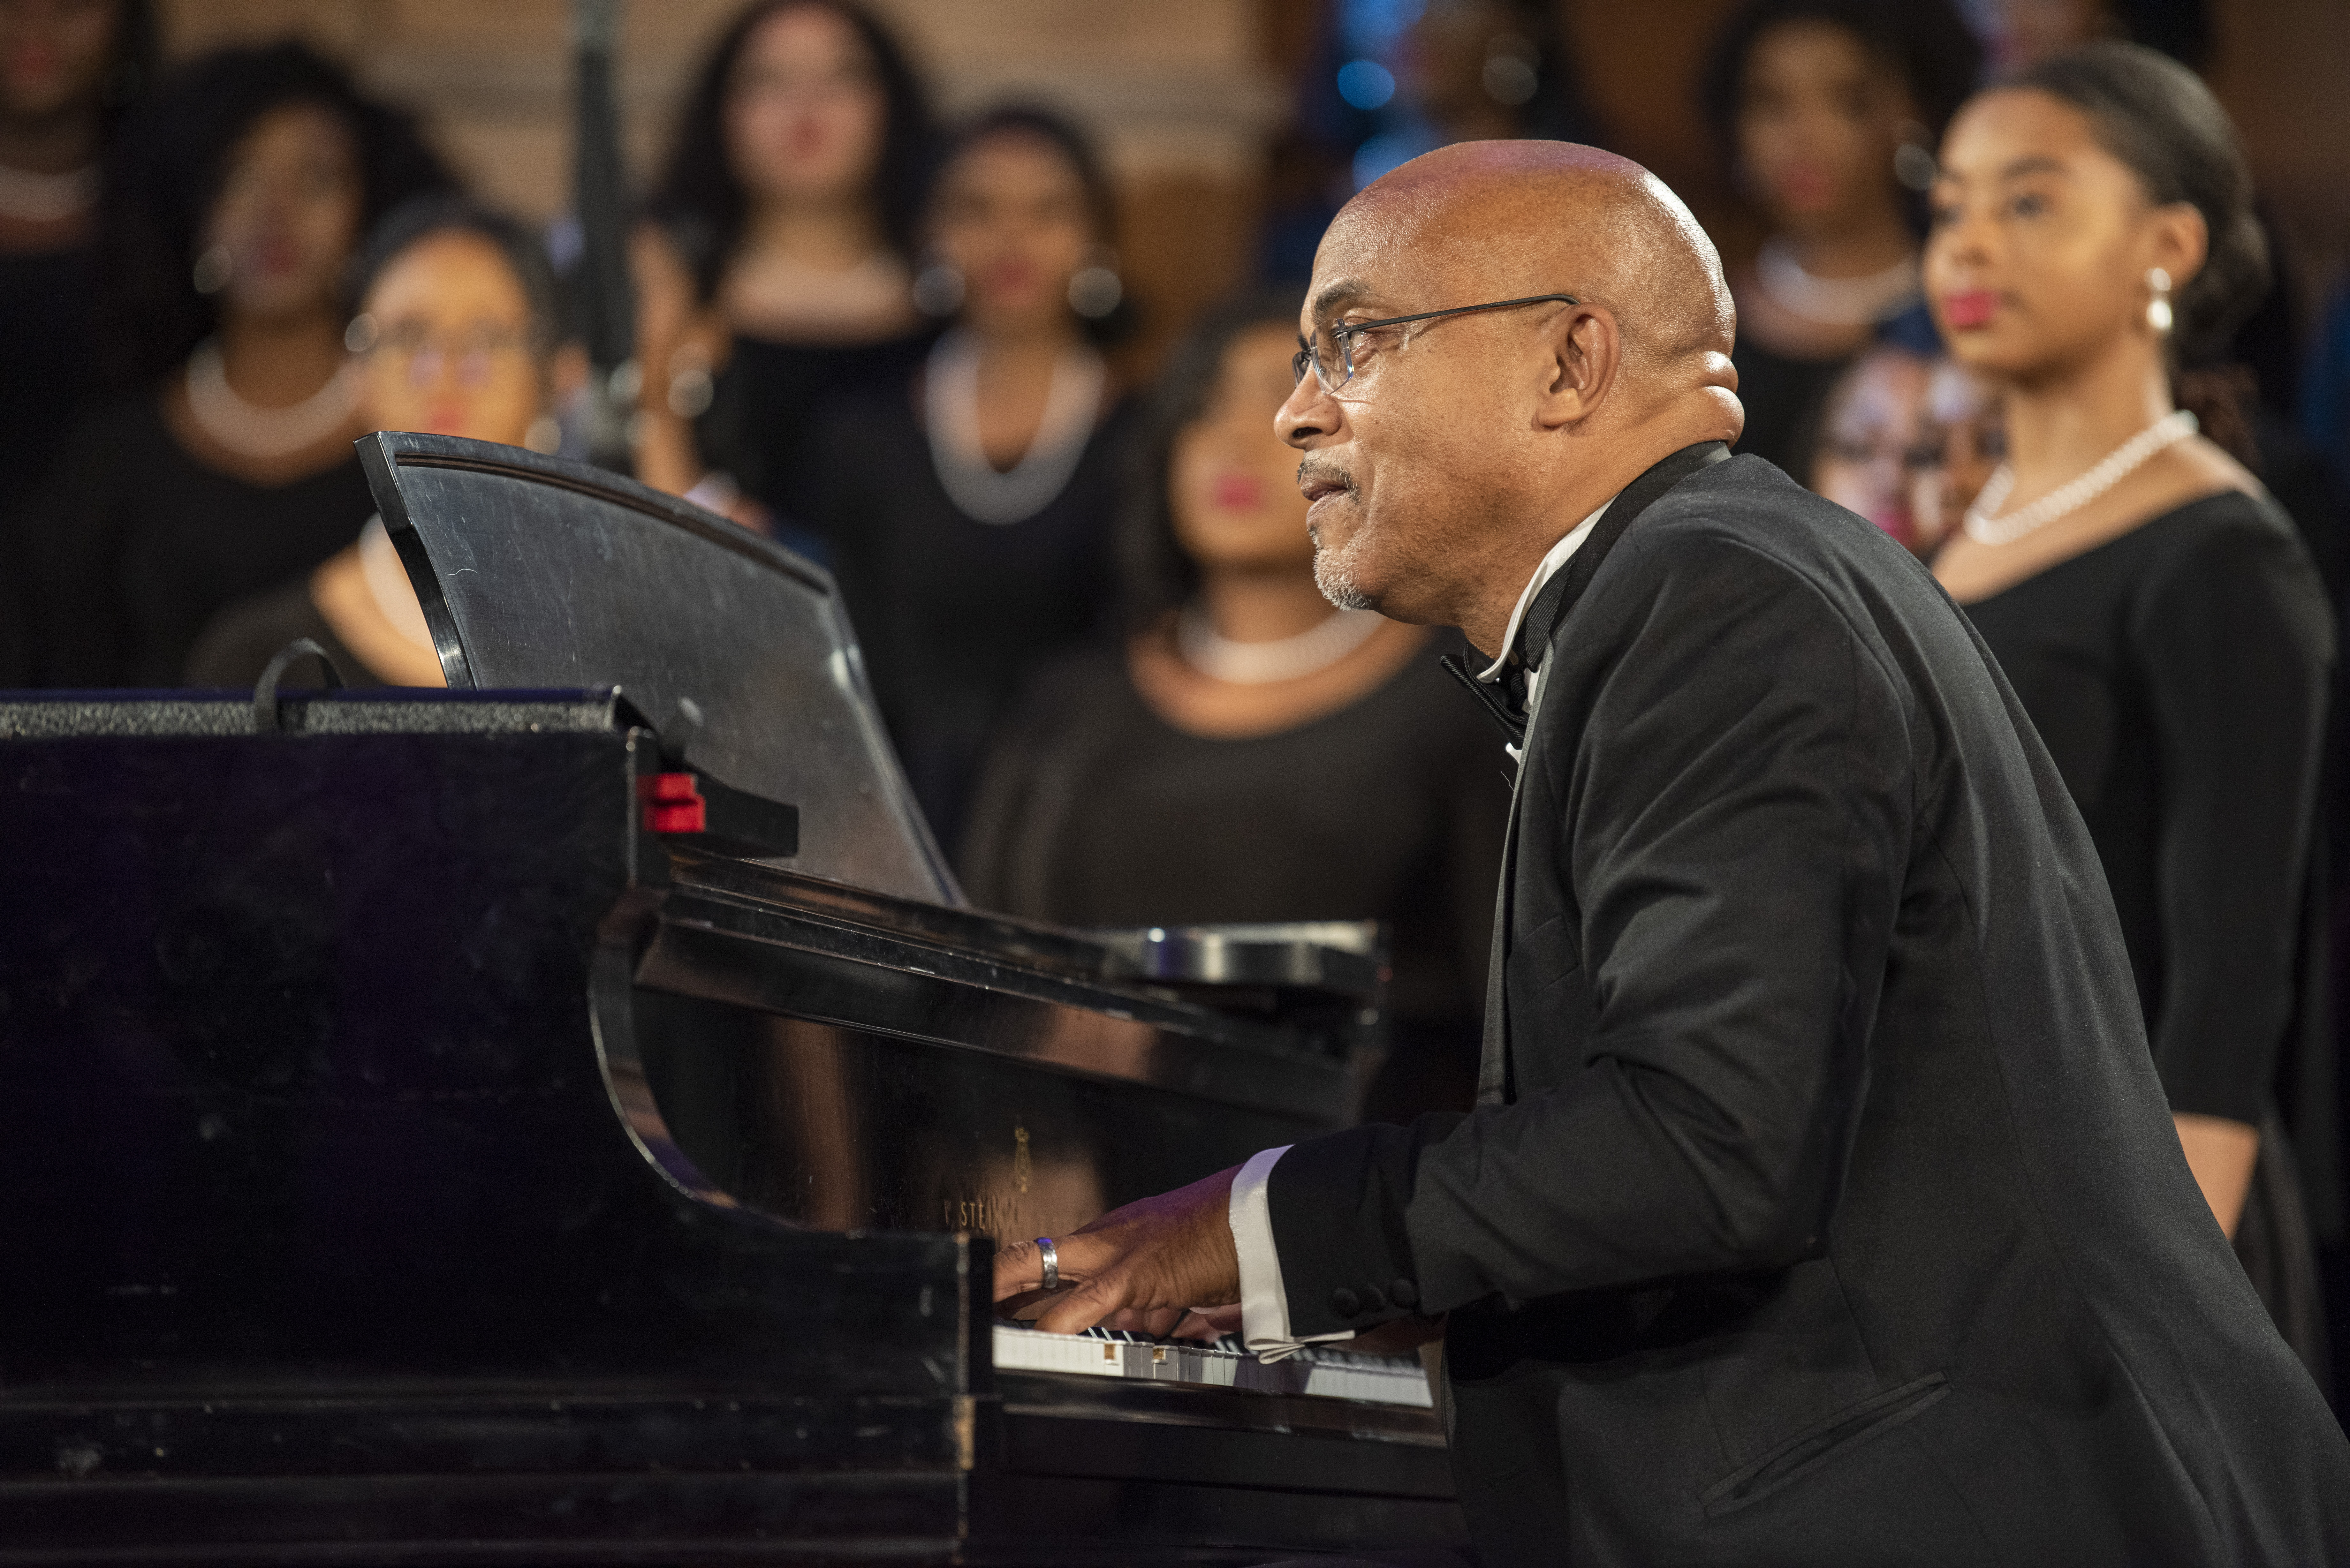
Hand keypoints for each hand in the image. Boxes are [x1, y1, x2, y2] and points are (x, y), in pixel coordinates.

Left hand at [994, 1165, 1241, 1336]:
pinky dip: (1061, 1319)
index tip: (992, 1292)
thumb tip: (1142, 1327)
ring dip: (1013, 1298)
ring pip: (1045, 1268)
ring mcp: (1116, 1251)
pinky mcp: (1135, 1273)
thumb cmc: (1223, 1240)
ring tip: (988, 1321)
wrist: (1256, 1216)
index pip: (1050, 1252)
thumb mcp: (1173, 1274)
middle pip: (1032, 1255)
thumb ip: (1148, 1302)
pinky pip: (1089, 1300)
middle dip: (997, 1281)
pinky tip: (1040, 1333)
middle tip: (966, 1299)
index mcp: (1115, 1235)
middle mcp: (1107, 1239)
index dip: (1015, 1274)